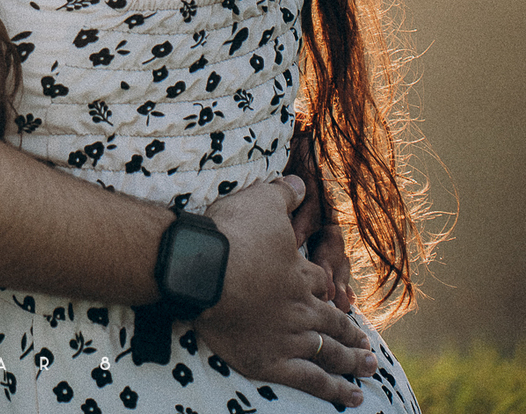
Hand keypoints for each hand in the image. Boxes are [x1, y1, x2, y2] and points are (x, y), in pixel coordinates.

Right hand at [198, 178, 375, 403]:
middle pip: (335, 322)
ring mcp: (291, 337)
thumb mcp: (262, 201)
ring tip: (371, 368)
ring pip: (331, 352)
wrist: (203, 268)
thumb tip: (302, 182)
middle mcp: (303, 308)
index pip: (323, 283)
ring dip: (354, 361)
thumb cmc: (232, 233)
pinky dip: (335, 391)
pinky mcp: (272, 361)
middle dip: (354, 334)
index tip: (338, 296)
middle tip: (371, 347)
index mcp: (301, 273)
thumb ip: (285, 193)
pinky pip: (312, 380)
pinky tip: (353, 398)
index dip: (331, 289)